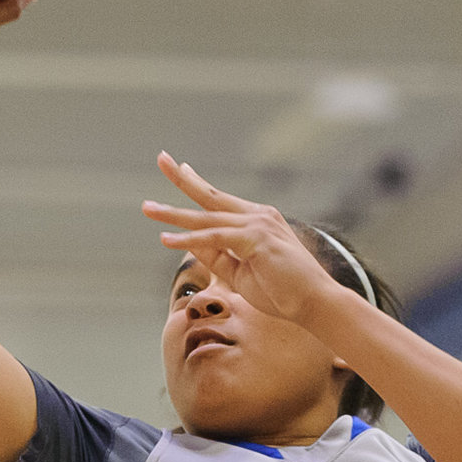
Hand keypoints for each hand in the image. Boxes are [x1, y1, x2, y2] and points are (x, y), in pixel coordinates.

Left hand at [141, 153, 351, 326]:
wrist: (314, 304)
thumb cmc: (281, 292)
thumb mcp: (239, 272)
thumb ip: (216, 256)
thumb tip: (189, 244)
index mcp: (257, 220)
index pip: (220, 199)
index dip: (197, 183)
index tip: (181, 168)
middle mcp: (258, 216)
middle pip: (211, 196)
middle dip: (183, 178)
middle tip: (161, 158)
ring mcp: (258, 224)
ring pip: (207, 218)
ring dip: (174, 214)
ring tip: (148, 209)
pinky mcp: (256, 240)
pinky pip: (214, 238)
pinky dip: (189, 239)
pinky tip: (166, 239)